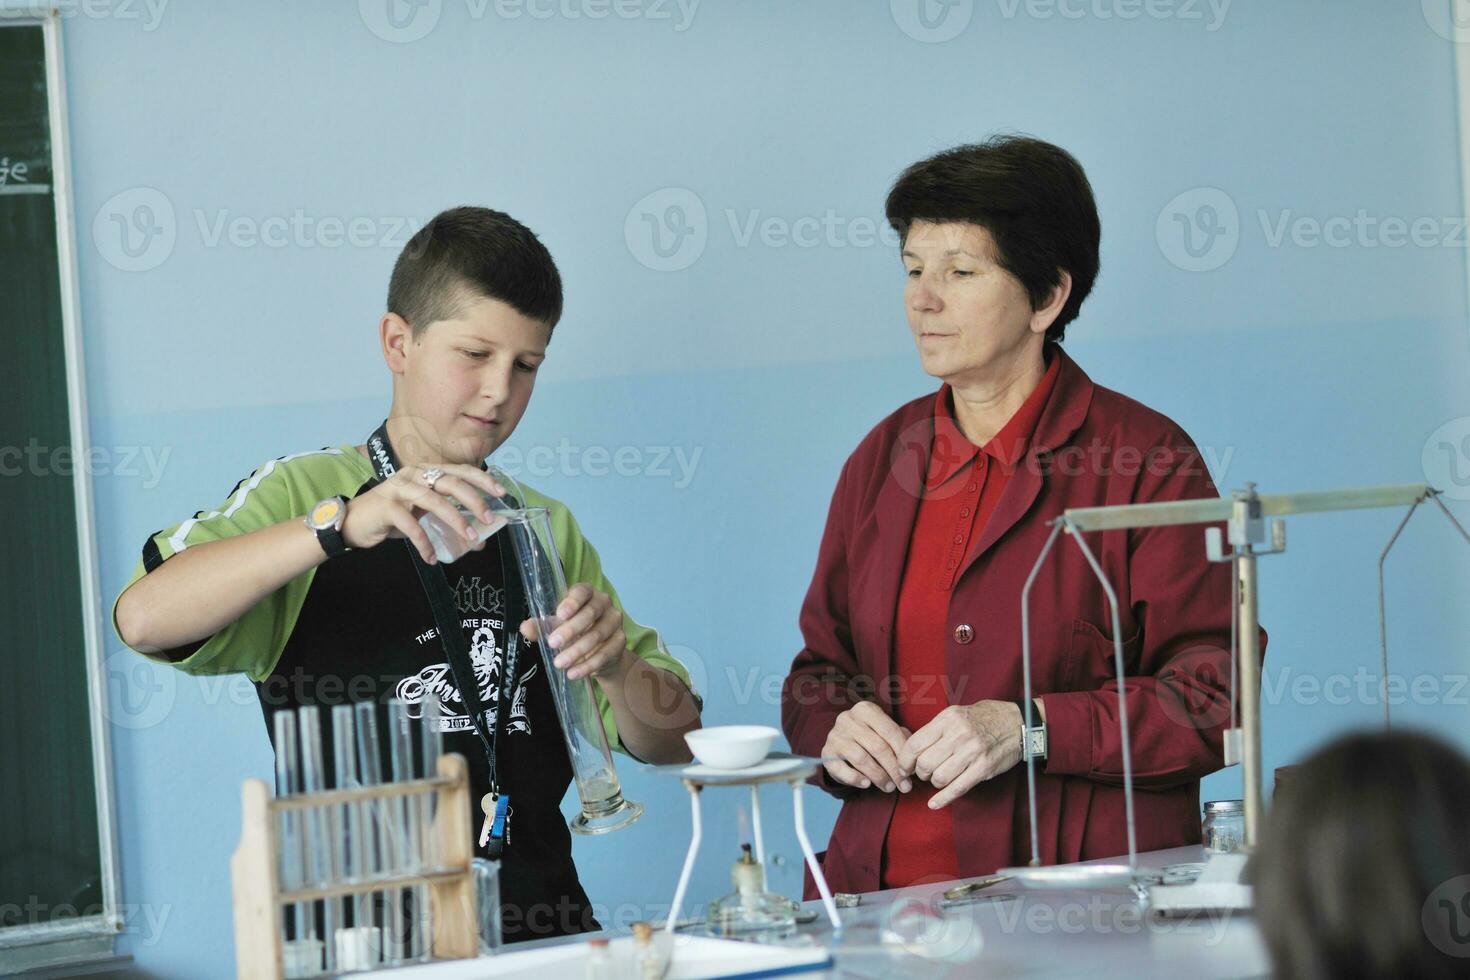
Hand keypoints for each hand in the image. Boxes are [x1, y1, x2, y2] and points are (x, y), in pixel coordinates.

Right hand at [340, 463, 505, 562]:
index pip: (459, 470)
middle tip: (489, 519)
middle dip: (474, 501)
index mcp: (426, 472)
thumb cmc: (392, 516)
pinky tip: (432, 557)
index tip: (500, 493)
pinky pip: (411, 525)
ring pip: (434, 501)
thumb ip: (448, 520)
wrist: (353, 522)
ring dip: (455, 521)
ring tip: (469, 539)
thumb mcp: (423, 515)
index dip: (482, 480)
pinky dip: (424, 543)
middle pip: (450, 482)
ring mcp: (398, 489)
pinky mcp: (386, 507)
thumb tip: (479, 539)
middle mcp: (414, 475)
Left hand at [521, 583, 628, 680]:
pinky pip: (605, 653)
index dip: (572, 601)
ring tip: (559, 663)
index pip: (582, 591)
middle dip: (571, 629)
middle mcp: (604, 603)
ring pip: (598, 635)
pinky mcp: (620, 641)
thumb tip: (525, 628)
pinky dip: (588, 665)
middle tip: (553, 643)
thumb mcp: (556, 627)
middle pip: (590, 613)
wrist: (600, 653)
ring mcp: (615, 622)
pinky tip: (574, 673)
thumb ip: (541, 627)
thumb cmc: (575, 632)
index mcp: (587, 593)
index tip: (560, 614)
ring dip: (577, 650)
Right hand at [820, 701, 913, 793]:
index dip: (903, 754)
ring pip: (862, 759)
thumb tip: (913, 760)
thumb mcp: (884, 732)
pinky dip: (856, 779)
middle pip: (877, 746)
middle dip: (893, 769)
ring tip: (889, 787)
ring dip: (879, 777)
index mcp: (866, 709)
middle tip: (904, 785)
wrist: (841, 744)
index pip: (890, 731)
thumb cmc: (869, 738)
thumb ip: (900, 740)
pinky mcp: (826, 753)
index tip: (912, 771)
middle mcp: (848, 719)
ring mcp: (835, 735)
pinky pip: (842, 769)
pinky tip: (866, 784)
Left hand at [898, 701, 1023, 809]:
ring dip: (934, 782)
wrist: (1017, 723)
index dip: (904, 760)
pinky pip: (958, 788)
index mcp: (948, 719)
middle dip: (920, 773)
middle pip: (925, 763)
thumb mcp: (956, 714)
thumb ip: (935, 730)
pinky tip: (934, 803)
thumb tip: (910, 750)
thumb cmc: (983, 718)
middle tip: (923, 773)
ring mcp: (972, 752)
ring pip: (939, 778)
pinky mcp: (984, 768)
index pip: (915, 744)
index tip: (904, 767)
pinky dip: (943, 799)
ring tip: (937, 778)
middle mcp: (959, 734)